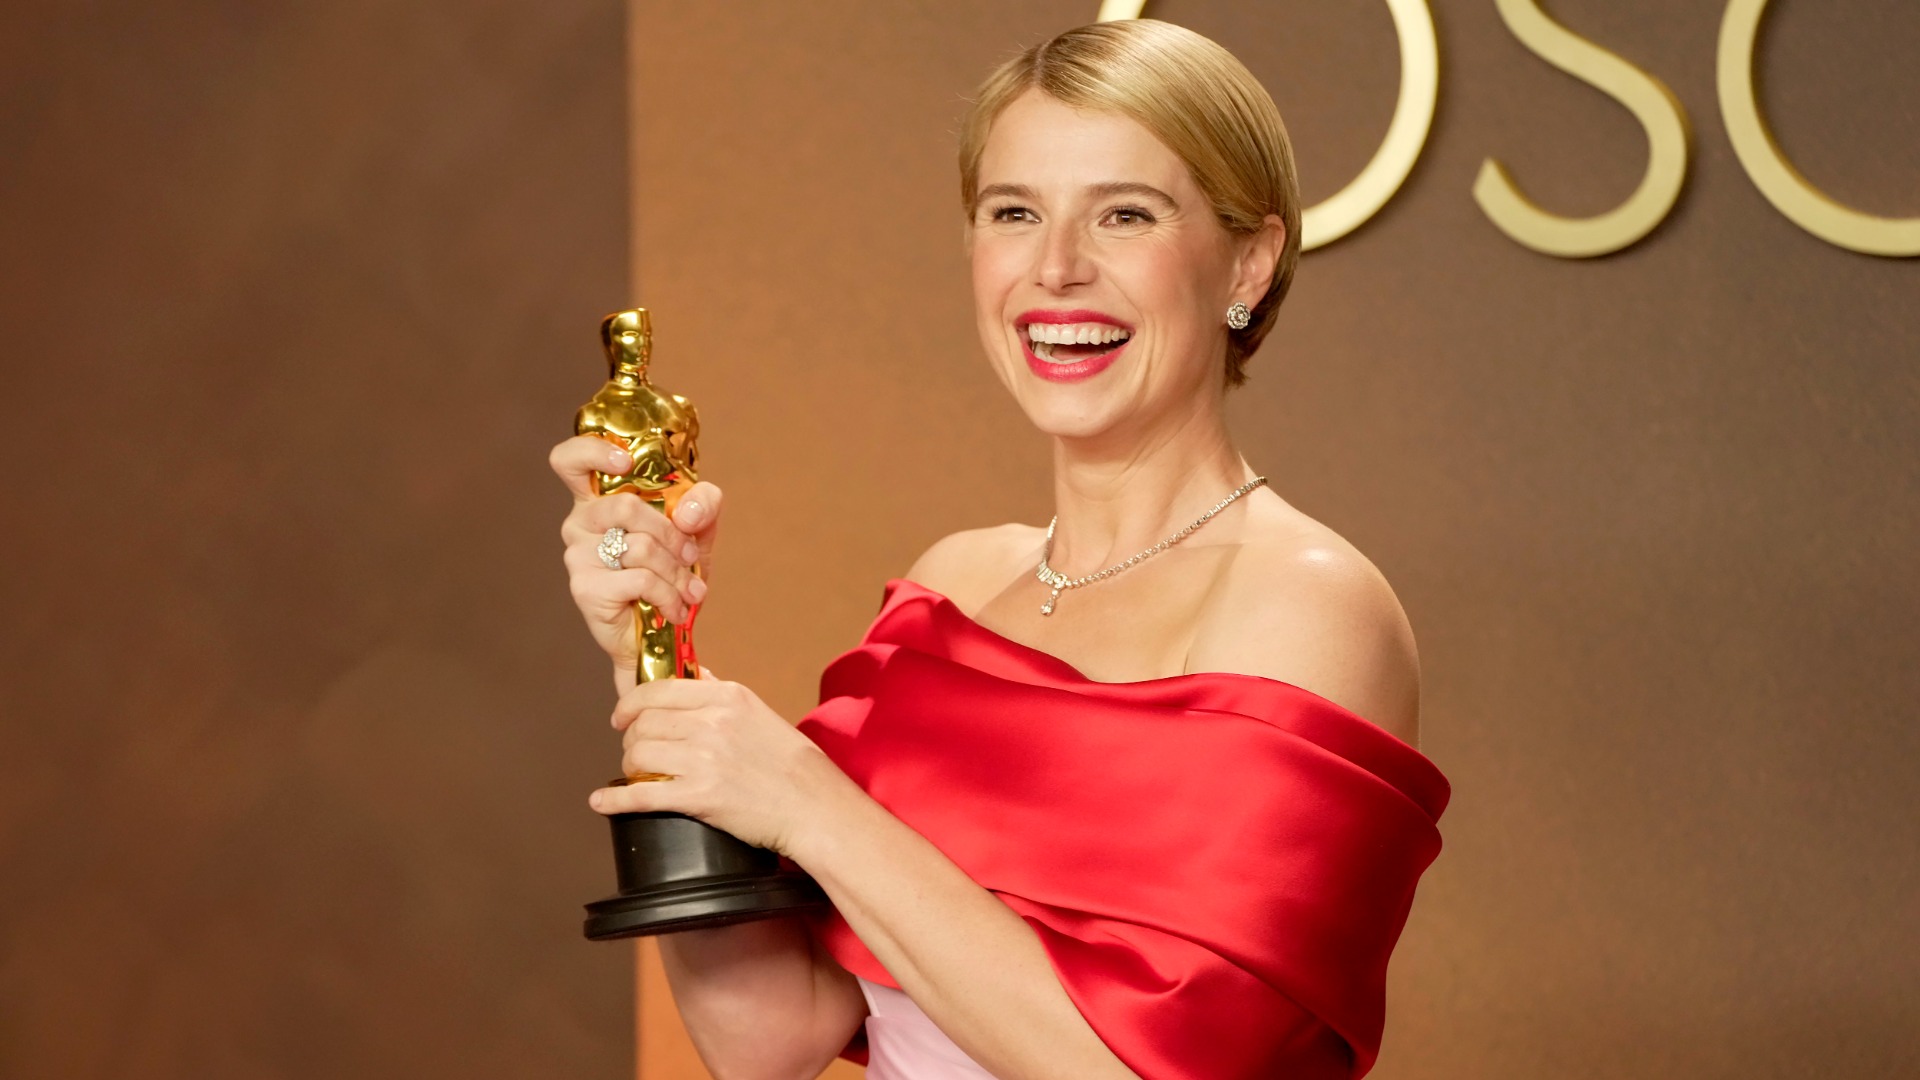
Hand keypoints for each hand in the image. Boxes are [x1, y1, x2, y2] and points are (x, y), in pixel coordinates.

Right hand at [549, 435, 724, 678]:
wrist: (661, 631)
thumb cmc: (670, 572)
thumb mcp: (697, 532)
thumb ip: (703, 505)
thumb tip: (686, 513)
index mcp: (598, 499)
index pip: (570, 460)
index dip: (592, 451)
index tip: (626, 461)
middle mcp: (579, 523)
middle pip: (625, 505)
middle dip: (672, 534)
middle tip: (690, 556)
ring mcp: (577, 555)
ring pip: (640, 547)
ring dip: (676, 572)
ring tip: (690, 592)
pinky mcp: (585, 588)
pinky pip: (640, 579)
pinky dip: (669, 595)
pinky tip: (675, 609)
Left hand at [591, 673, 844, 856]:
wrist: (814, 805)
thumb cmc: (791, 764)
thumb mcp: (759, 712)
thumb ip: (720, 693)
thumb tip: (692, 675)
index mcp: (726, 697)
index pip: (658, 690)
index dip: (630, 704)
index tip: (623, 716)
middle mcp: (711, 722)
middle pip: (643, 723)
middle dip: (632, 740)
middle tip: (635, 752)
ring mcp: (703, 760)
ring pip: (637, 755)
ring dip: (630, 767)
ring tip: (638, 775)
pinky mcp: (698, 797)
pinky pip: (639, 794)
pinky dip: (614, 799)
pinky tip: (602, 801)